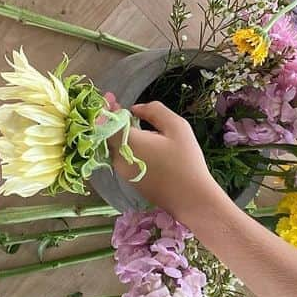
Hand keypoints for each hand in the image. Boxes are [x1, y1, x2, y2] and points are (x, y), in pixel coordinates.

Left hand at [110, 100, 226, 220]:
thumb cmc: (186, 161)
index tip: (109, 97)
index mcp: (128, 143)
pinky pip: (123, 158)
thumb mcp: (177, 127)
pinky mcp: (130, 182)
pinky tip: (142, 143)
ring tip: (133, 123)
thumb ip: (154, 111)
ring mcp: (123, 173)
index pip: (105, 123)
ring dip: (120, 133)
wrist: (191, 199)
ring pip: (115, 147)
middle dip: (111, 119)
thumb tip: (134, 109)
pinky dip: (127, 147)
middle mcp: (119, 159)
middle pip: (108, 135)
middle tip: (118, 106)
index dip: (104, 108)